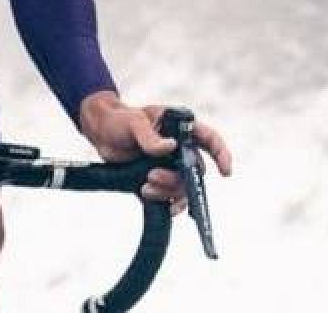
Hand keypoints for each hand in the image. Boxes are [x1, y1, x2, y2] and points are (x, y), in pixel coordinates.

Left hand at [78, 91, 233, 209]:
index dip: (221, 154)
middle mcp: (180, 149)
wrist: (101, 133)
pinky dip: (168, 204)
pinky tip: (161, 207)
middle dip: (177, 179)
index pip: (210, 140)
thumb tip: (169, 147)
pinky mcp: (158, 182)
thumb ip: (149, 136)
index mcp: (181, 129)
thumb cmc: (120, 120)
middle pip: (195, 171)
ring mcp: (170, 167)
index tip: (225, 171)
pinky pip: (171, 199)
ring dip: (168, 192)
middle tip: (152, 176)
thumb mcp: (134, 123)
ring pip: (182, 188)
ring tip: (145, 187)